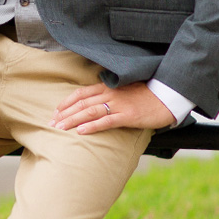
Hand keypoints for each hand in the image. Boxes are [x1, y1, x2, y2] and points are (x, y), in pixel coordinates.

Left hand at [51, 82, 175, 134]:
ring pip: (90, 112)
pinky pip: (106, 121)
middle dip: (64, 113)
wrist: (167, 97)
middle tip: (51, 123)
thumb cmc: (147, 95)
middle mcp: (111, 94)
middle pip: (81, 103)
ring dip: (72, 120)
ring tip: (60, 128)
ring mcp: (119, 104)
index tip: (55, 111)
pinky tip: (81, 132)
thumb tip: (96, 103)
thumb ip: (111, 94)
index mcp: (109, 87)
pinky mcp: (127, 116)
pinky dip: (92, 126)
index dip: (66, 102)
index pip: (81, 93)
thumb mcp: (125, 91)